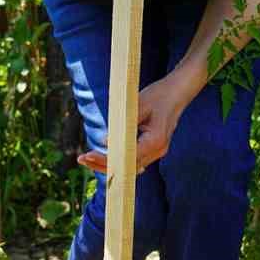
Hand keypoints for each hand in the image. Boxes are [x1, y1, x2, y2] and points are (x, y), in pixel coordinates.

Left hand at [78, 66, 202, 175]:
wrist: (177, 91)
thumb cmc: (158, 95)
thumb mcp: (137, 105)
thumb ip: (123, 125)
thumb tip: (105, 142)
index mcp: (155, 141)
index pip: (126, 158)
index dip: (106, 159)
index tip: (88, 155)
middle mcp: (157, 151)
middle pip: (127, 168)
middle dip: (103, 165)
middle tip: (82, 159)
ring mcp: (157, 151)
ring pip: (130, 166)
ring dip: (109, 164)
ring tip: (88, 159)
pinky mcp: (153, 148)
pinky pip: (133, 159)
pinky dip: (118, 159)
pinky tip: (103, 155)